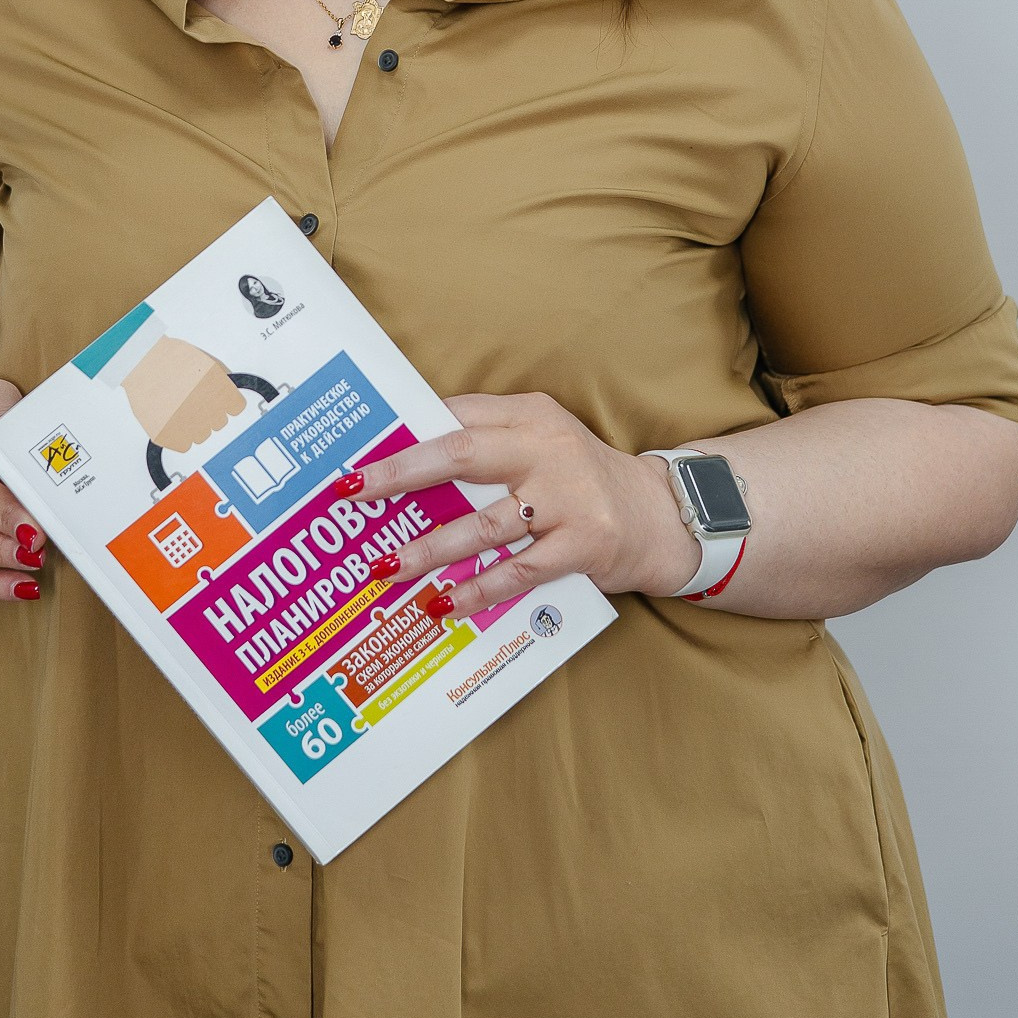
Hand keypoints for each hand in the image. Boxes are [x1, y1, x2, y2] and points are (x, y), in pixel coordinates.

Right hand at [123, 335, 244, 452]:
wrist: (141, 362)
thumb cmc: (172, 359)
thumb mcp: (208, 362)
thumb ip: (226, 381)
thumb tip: (234, 393)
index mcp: (219, 394)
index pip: (235, 409)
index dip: (226, 403)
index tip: (219, 400)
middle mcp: (205, 412)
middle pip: (219, 423)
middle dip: (209, 412)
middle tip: (193, 400)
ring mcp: (185, 426)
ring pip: (201, 435)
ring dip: (194, 424)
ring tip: (179, 406)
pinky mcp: (167, 436)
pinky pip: (182, 445)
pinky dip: (178, 436)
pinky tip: (171, 418)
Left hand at [344, 392, 699, 619]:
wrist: (661, 516)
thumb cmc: (582, 479)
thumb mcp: (542, 442)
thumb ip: (488, 443)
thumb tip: (407, 459)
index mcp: (531, 415)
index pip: (457, 415)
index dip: (405, 434)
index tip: (360, 455)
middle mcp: (547, 448)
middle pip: (460, 453)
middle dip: (401, 473)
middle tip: (356, 492)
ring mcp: (567, 498)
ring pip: (483, 524)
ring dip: (429, 549)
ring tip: (387, 568)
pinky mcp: (583, 544)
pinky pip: (518, 571)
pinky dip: (478, 589)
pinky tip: (444, 602)